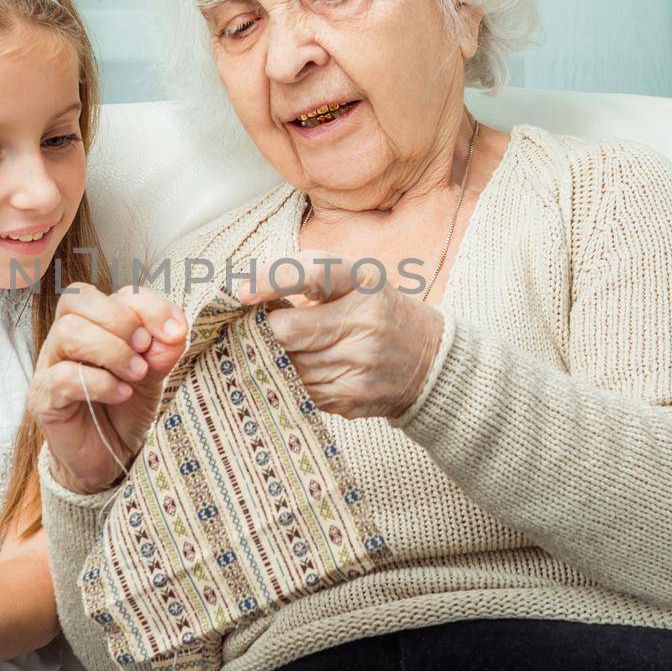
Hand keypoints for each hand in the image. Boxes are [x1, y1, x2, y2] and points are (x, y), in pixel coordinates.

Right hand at [28, 282, 186, 494]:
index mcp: (93, 323)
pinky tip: (121, 394)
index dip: (148, 305)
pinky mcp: (43, 399)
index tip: (175, 332)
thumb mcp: (153, 374)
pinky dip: (100, 382)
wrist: (108, 458)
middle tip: (144, 351)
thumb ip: (162, 348)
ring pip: (68, 333)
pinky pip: (63, 376)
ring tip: (135, 375)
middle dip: (121, 321)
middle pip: (77, 299)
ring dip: (111, 351)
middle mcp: (65, 338)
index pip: (111, 292)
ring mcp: (49, 366)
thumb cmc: (125, 409)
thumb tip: (174, 331)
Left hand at [238, 249, 444, 420]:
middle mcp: (364, 322)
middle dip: (263, 330)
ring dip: (271, 357)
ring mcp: (358, 363)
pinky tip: (293, 370)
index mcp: (363, 281)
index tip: (241, 293)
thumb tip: (246, 292)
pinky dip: (286, 379)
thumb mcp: (355, 279)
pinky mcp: (350, 396)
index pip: (312, 274)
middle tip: (255, 327)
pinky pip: (297, 389)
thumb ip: (305, 275)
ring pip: (287, 364)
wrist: (429, 361)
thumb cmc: (377, 310)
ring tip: (279, 348)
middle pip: (288, 331)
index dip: (270, 281)